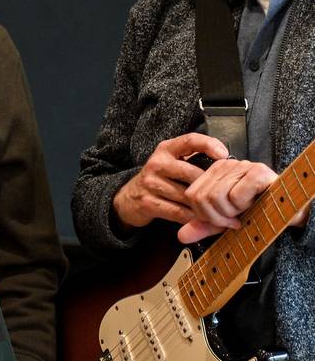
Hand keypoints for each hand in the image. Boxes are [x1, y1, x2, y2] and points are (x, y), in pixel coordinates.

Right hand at [112, 133, 229, 229]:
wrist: (129, 198)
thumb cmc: (160, 179)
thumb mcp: (172, 162)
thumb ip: (195, 159)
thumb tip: (229, 167)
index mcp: (166, 149)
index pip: (190, 140)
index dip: (209, 145)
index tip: (225, 155)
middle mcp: (157, 163)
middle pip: (192, 173)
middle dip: (212, 187)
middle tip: (231, 196)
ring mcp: (150, 183)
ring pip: (187, 196)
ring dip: (207, 207)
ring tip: (224, 214)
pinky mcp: (148, 202)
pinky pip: (178, 212)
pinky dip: (195, 219)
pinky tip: (205, 220)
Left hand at [178, 158, 309, 243]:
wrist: (287, 211)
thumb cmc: (256, 211)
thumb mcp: (225, 221)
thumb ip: (203, 226)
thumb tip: (181, 236)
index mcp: (213, 173)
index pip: (192, 195)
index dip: (204, 215)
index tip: (223, 220)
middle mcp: (224, 165)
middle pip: (201, 197)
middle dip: (218, 217)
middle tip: (235, 219)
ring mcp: (241, 166)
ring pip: (216, 197)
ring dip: (232, 213)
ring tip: (245, 210)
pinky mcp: (258, 172)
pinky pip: (235, 195)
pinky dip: (243, 206)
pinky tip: (254, 204)